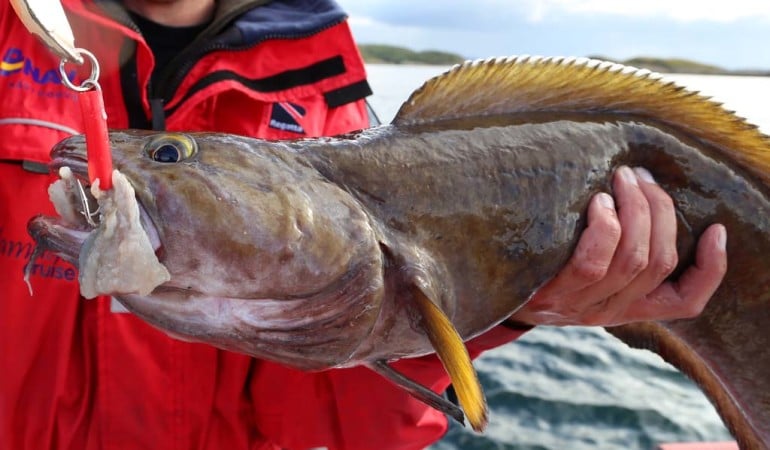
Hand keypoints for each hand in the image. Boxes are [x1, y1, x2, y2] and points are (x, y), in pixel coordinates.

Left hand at [511, 166, 727, 326]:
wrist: (486, 295)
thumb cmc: (542, 267)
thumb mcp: (584, 267)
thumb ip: (617, 245)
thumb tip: (642, 189)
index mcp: (628, 308)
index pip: (685, 301)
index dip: (711, 269)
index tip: (716, 229)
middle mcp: (610, 311)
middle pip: (659, 261)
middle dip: (659, 211)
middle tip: (641, 176)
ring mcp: (582, 306)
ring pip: (633, 259)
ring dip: (636, 211)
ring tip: (622, 177)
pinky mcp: (553, 296)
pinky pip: (593, 262)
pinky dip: (605, 227)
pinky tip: (599, 203)